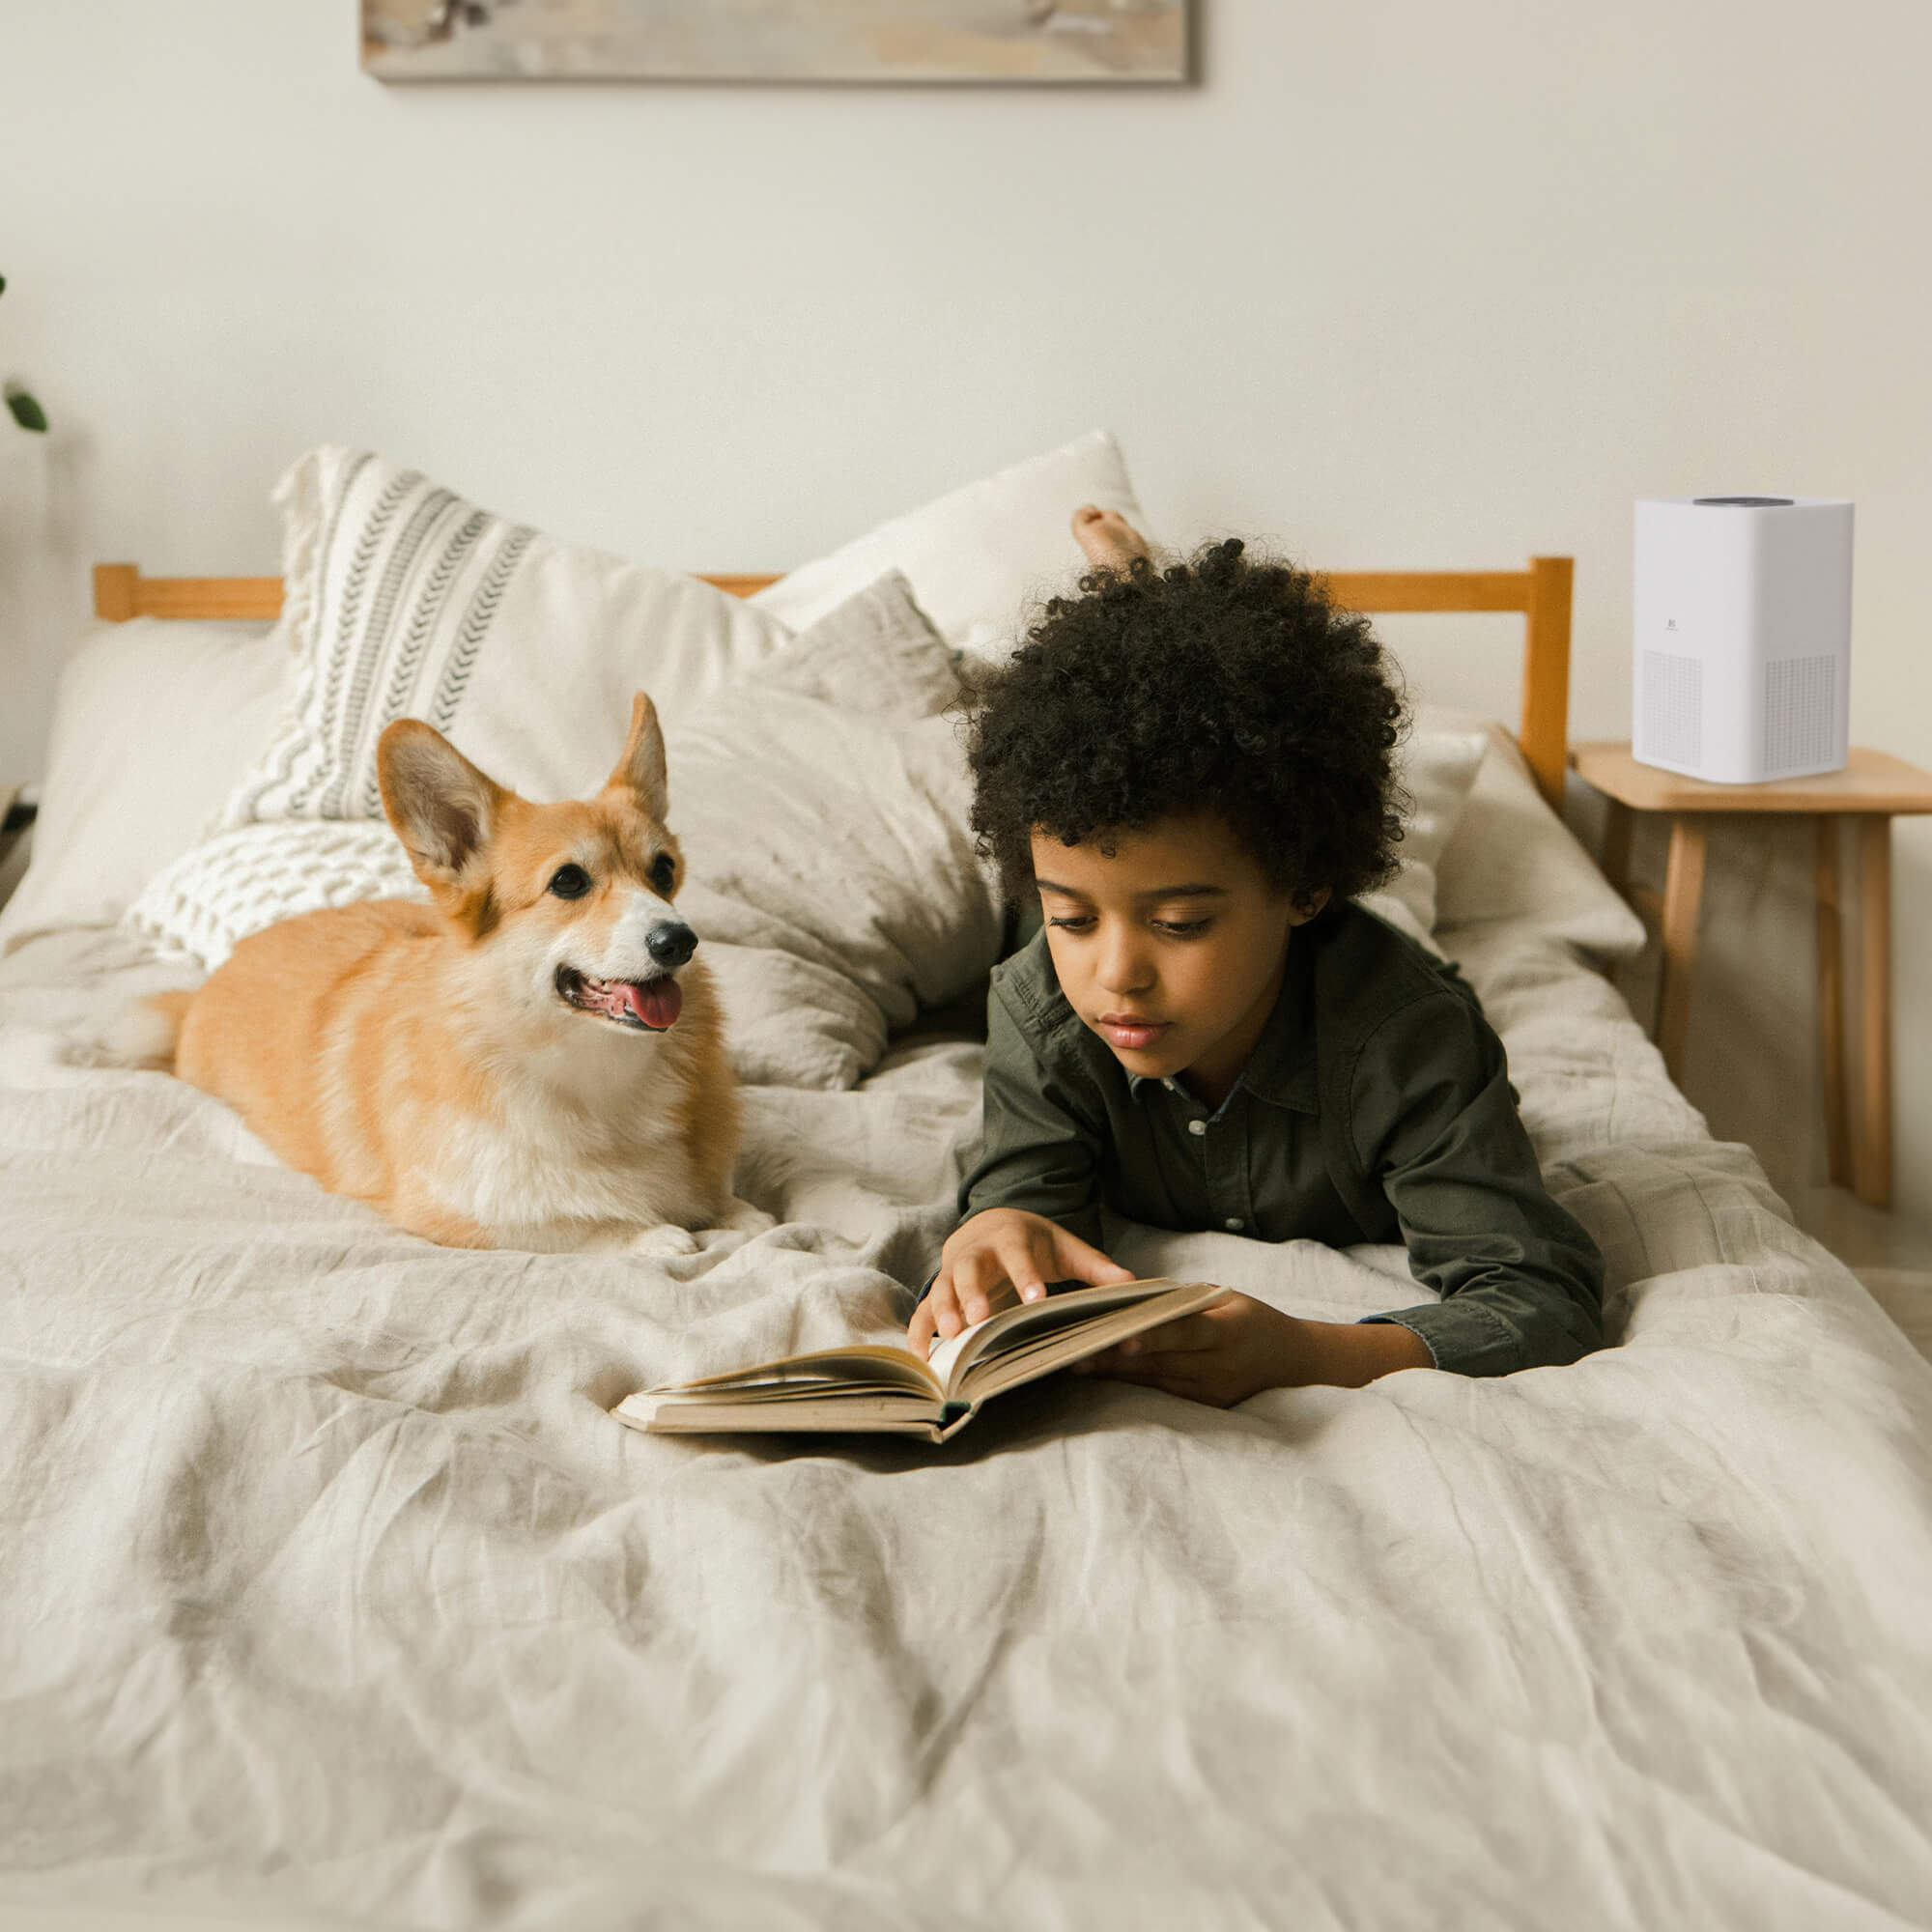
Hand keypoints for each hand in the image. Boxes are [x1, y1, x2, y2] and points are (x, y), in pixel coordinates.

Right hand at [910, 1208, 1134, 1355]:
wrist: (990, 1225)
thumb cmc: (1033, 1243)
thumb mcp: (1065, 1248)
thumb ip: (1096, 1267)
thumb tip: (1133, 1285)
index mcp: (1009, 1239)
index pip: (1015, 1255)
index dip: (1024, 1276)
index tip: (1036, 1299)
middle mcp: (975, 1254)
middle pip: (968, 1270)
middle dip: (972, 1294)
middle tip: (980, 1320)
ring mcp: (952, 1273)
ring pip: (941, 1290)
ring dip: (944, 1313)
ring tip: (952, 1338)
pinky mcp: (939, 1293)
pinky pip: (922, 1313)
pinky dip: (919, 1334)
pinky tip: (923, 1358)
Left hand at [1071, 1295, 1432, 1406]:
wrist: (1293, 1359)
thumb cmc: (1253, 1317)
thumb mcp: (1226, 1297)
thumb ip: (1185, 1300)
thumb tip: (1136, 1296)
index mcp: (1227, 1331)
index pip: (1183, 1332)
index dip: (1152, 1336)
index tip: (1120, 1337)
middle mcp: (1218, 1365)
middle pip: (1159, 1361)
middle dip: (1114, 1356)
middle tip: (1072, 1349)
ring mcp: (1211, 1391)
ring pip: (1154, 1380)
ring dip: (1114, 1372)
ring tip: (1073, 1362)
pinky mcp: (1206, 1406)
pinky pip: (1161, 1392)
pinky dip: (1132, 1382)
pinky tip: (1101, 1376)